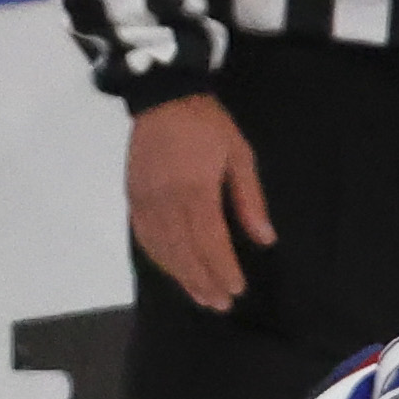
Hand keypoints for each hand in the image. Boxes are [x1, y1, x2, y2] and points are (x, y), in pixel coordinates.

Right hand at [128, 93, 275, 310]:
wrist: (164, 94)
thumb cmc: (208, 124)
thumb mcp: (239, 155)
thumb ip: (250, 200)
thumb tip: (265, 239)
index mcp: (196, 190)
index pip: (210, 242)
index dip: (223, 269)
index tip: (237, 289)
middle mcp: (168, 201)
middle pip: (186, 253)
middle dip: (204, 281)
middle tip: (220, 304)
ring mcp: (146, 200)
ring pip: (163, 249)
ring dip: (182, 277)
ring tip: (201, 297)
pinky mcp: (133, 197)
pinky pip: (144, 236)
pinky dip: (159, 258)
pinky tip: (173, 271)